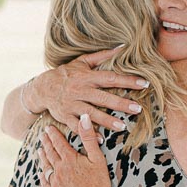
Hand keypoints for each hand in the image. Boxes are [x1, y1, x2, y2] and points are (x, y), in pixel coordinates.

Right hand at [30, 47, 148, 132]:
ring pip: (92, 113)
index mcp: (86, 77)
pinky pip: (77, 126)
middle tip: (137, 109)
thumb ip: (102, 56)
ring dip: (107, 121)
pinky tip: (100, 139)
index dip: (127, 80)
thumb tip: (122, 47)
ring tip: (122, 126)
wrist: (42, 88)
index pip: (110, 78)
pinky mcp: (65, 116)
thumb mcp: (81, 62)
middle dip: (121, 104)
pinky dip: (88, 132)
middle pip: (103, 97)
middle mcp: (80, 90)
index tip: (144, 83)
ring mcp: (72, 104)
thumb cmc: (66, 74)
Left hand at [39, 114, 114, 186]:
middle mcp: (59, 169)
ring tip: (39, 150)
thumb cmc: (98, 185)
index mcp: (69, 159)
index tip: (48, 127)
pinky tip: (42, 173)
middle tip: (41, 135)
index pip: (59, 142)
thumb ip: (88, 138)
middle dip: (46, 142)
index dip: (53, 134)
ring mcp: (55, 182)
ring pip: (46, 166)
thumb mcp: (97, 159)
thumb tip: (83, 118)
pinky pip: (45, 183)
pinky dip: (43, 176)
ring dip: (43, 157)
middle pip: (50, 152)